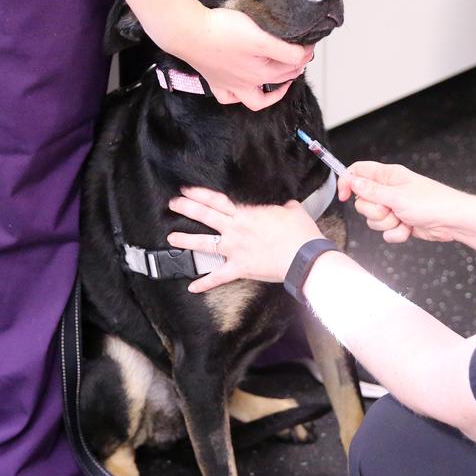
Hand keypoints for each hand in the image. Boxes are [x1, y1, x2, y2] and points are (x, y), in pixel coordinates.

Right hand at [151, 3, 313, 110]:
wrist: (187, 32)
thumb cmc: (222, 31)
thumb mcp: (261, 38)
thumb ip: (285, 50)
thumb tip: (303, 55)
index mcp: (261, 73)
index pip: (292, 65)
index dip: (304, 53)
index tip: (309, 42)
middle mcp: (246, 84)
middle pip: (278, 79)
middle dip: (292, 68)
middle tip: (298, 54)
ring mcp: (229, 84)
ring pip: (254, 99)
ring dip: (270, 93)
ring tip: (278, 81)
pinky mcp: (214, 80)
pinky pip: (228, 97)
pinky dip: (237, 97)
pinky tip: (241, 89)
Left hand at [167, 187, 324, 292]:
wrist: (304, 257)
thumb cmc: (300, 233)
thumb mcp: (293, 210)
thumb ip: (283, 206)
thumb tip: (285, 205)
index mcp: (246, 214)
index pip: (217, 200)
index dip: (200, 194)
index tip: (186, 189)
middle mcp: (235, 230)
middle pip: (205, 216)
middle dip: (187, 208)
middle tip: (173, 204)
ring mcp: (235, 250)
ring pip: (205, 244)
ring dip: (186, 241)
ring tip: (171, 238)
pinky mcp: (239, 268)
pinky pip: (218, 277)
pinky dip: (204, 283)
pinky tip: (192, 286)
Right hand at [339, 162, 461, 243]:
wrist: (452, 222)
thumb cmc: (433, 202)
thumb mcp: (397, 196)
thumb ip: (371, 190)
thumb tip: (352, 180)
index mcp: (388, 176)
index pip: (358, 172)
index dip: (348, 182)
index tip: (344, 196)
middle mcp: (389, 190)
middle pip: (362, 201)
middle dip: (373, 211)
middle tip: (389, 210)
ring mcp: (394, 207)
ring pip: (373, 219)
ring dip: (386, 224)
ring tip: (402, 219)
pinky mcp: (400, 223)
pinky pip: (385, 232)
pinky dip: (396, 234)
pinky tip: (408, 229)